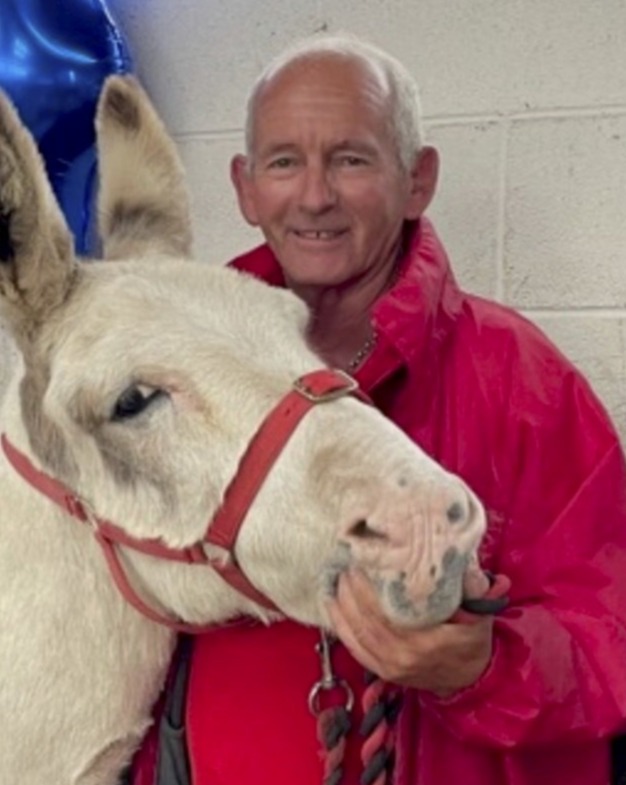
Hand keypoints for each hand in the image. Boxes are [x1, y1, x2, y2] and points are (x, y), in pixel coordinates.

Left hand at [327, 570, 493, 696]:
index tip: (360, 561)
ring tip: (335, 577)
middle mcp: (401, 657)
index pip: (385, 613)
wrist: (470, 677)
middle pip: (364, 620)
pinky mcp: (381, 671)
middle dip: (350, 589)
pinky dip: (339, 624)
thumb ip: (475, 587)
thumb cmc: (472, 639)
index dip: (367, 587)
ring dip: (340, 603)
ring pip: (354, 633)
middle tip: (344, 562)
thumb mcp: (480, 612)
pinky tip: (331, 603)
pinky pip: (353, 647)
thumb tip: (462, 558)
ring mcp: (388, 667)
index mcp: (423, 642)